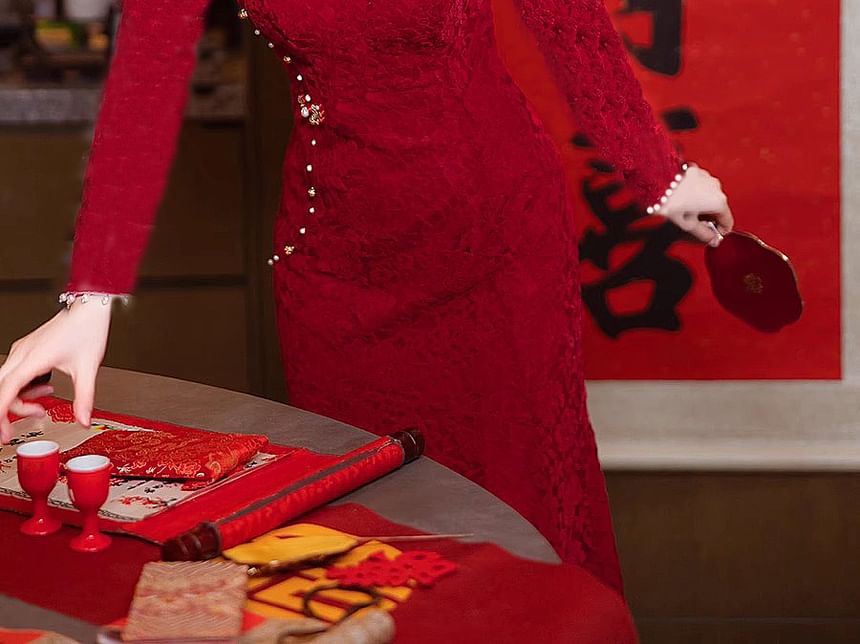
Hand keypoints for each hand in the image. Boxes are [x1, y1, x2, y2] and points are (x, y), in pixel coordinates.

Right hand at [0, 303, 111, 442]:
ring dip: (22, 398)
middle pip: (1, 389)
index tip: (5, 433)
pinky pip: (14, 374)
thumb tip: (83, 419)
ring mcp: (22, 351)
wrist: (88, 308)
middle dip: (11, 409)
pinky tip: (45, 387)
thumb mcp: (88, 368)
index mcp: (33, 358)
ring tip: (46, 400)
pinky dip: (25, 387)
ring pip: (6, 382)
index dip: (2, 415)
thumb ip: (84, 397)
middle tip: (29, 420)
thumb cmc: (87, 329)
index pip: (6, 391)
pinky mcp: (26, 350)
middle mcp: (22, 354)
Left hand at [657, 165, 733, 246]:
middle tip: (694, 224)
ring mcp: (707, 177)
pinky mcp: (697, 171)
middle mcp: (716, 187)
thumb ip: (703, 234)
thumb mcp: (687, 224)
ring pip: (709, 196)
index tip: (712, 235)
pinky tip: (682, 199)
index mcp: (718, 202)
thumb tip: (712, 240)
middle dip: (709, 218)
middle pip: (718, 208)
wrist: (656, 180)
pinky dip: (696, 194)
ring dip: (702, 205)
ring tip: (684, 211)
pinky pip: (701, 187)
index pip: (728, 222)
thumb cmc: (671, 201)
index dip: (720, 232)